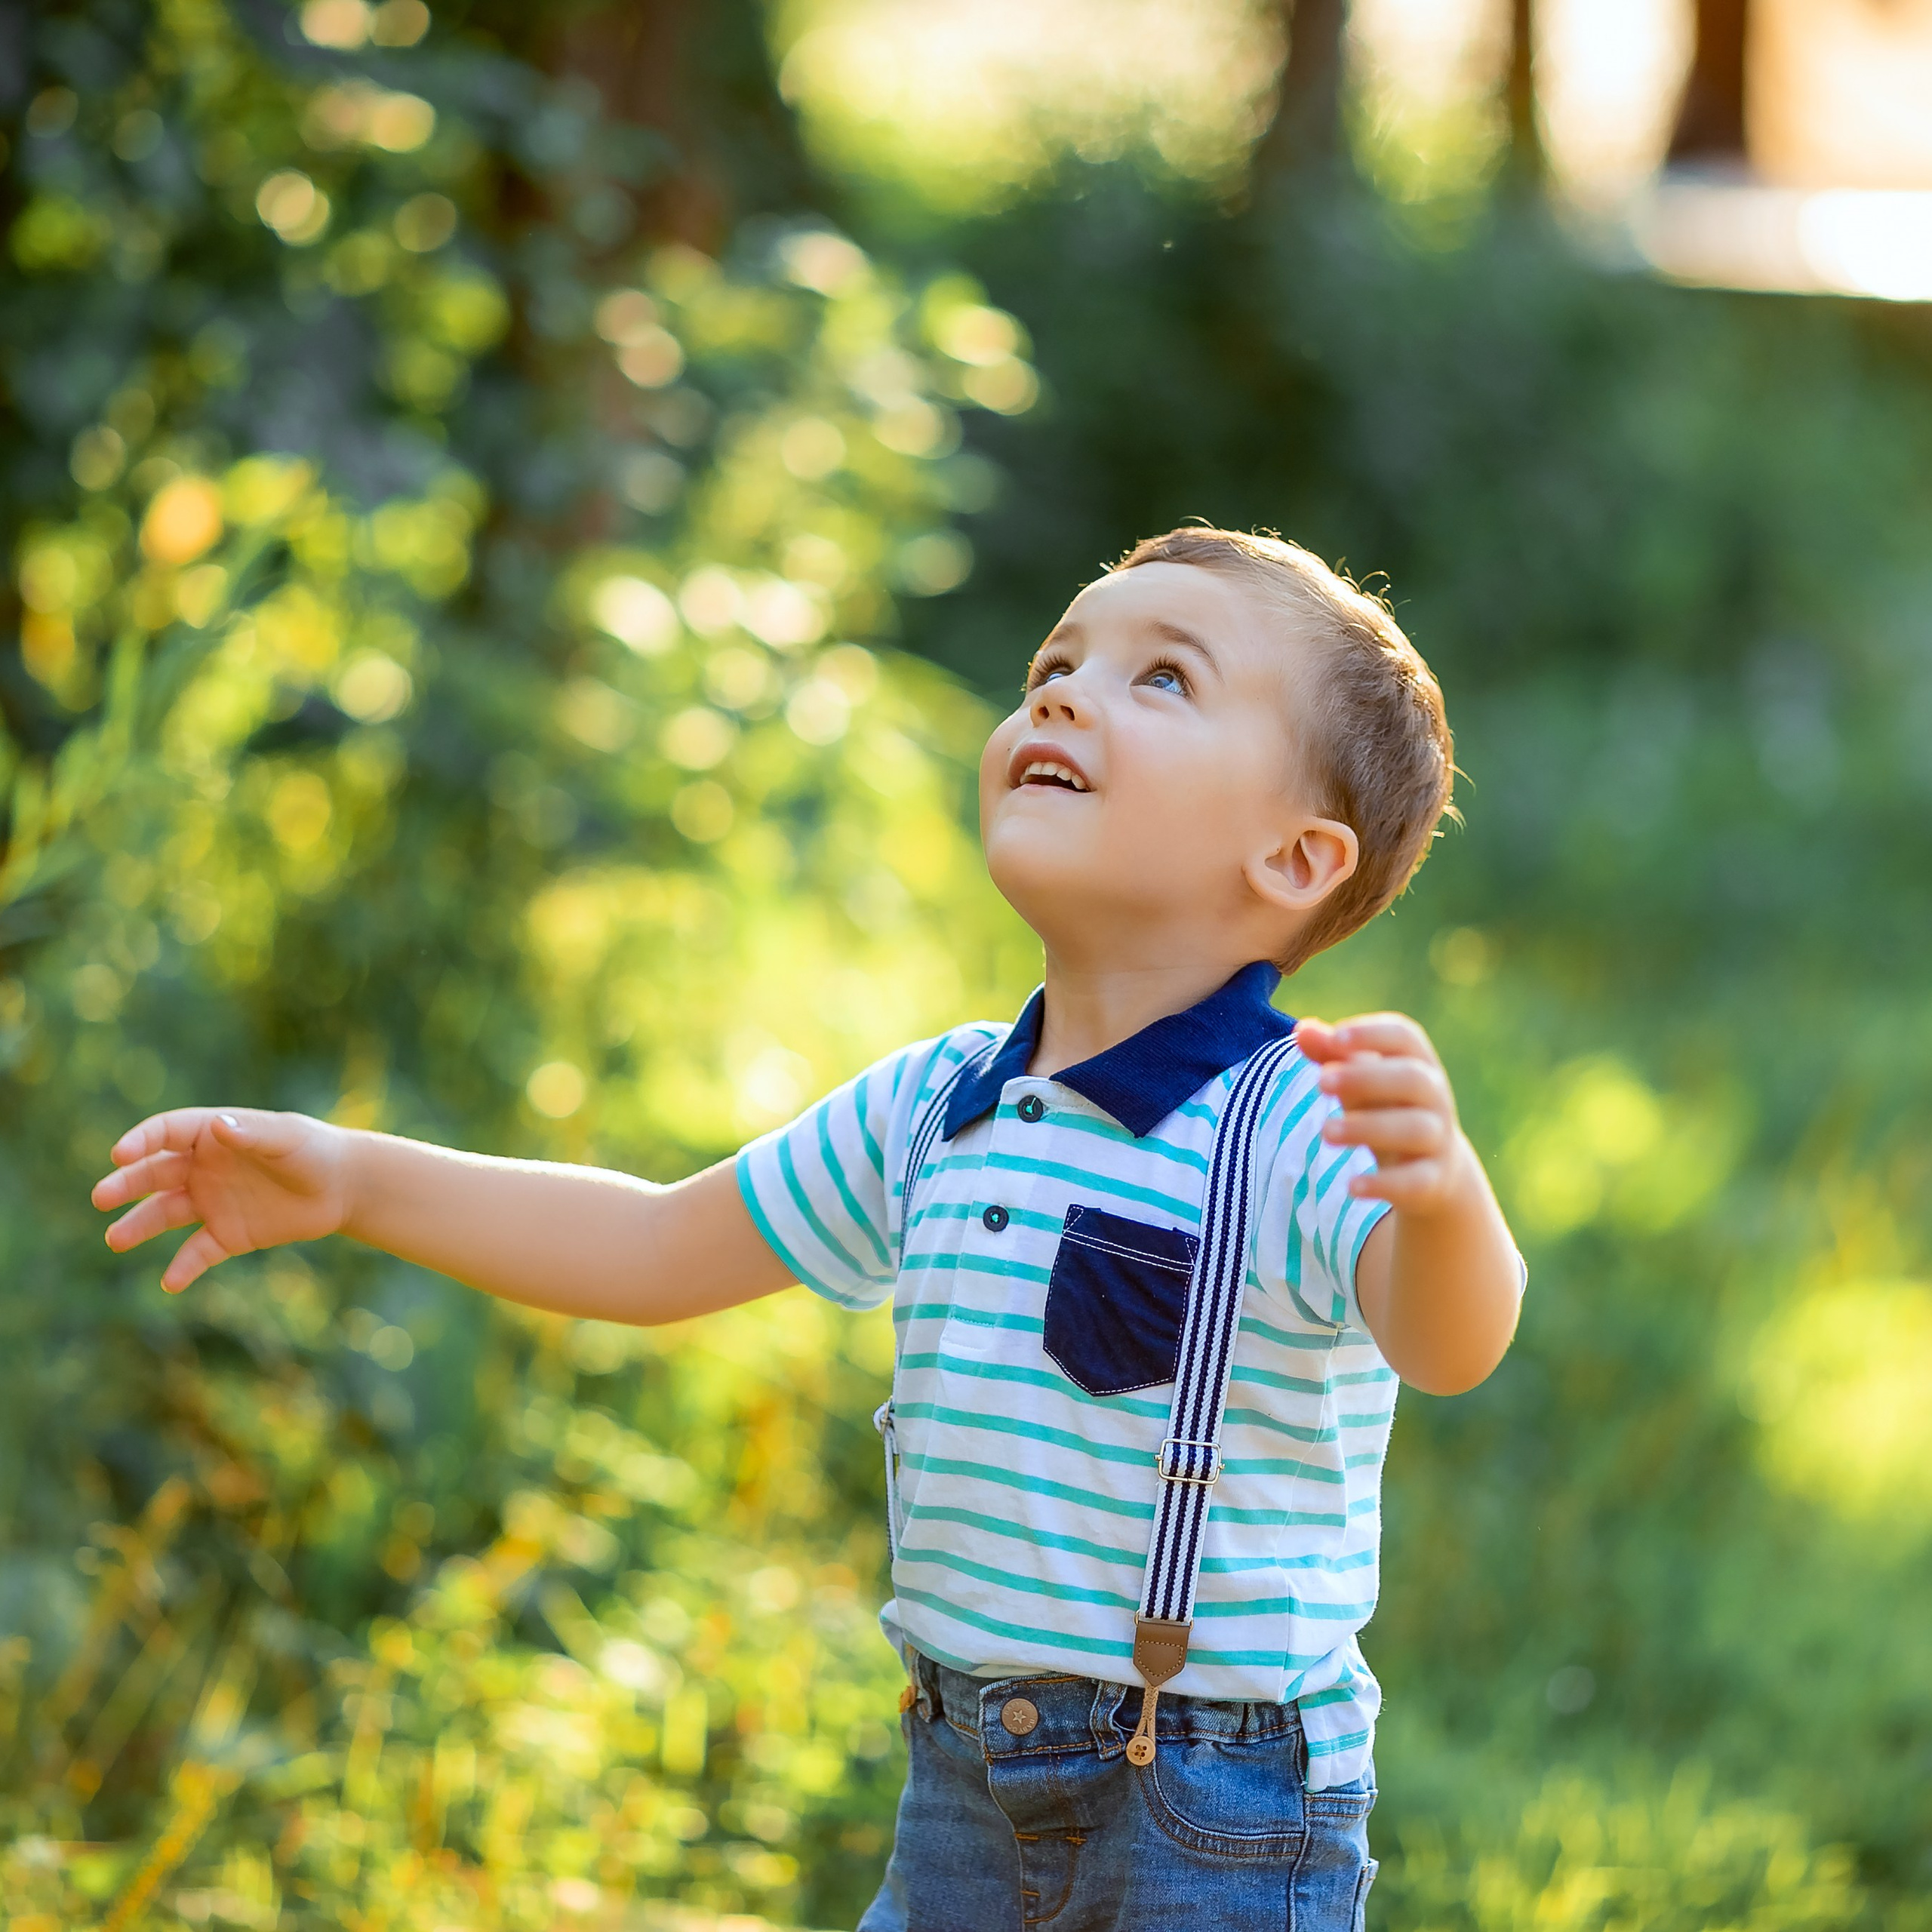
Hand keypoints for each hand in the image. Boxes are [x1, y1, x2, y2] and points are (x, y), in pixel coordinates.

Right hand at [91, 1108, 353, 1292]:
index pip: (167, 1132)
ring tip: (115, 1239)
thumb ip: (252, 1134)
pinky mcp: (227, 1235)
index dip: (141, 1140)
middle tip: (101, 1197)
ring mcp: (212, 1202)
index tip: (120, 1154)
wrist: (344, 1187)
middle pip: (154, 1174)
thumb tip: (216, 1126)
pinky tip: (171, 1282)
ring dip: (139, 1226)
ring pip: (165, 1214)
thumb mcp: (287, 1139)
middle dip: (126, 1184)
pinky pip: (197, 1253)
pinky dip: (184, 1267)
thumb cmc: (314, 1152)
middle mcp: (204, 1168)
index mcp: (213, 1135)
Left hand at [1297, 1012, 1474, 1217]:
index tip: (1336, 1038)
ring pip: (1415, 1128)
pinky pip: (1416, 1181)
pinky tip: (1351, 1186)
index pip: (1405, 1037)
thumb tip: (1302, 1030)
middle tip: (1320, 1082)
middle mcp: (1436, 1097)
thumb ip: (1332, 1055)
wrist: (1435, 1170)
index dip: (1372, 1034)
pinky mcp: (1434, 1179)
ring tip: (1325, 1132)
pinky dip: (1385, 1184)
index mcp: (1418, 1063)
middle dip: (1366, 1078)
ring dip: (1368, 1128)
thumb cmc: (1387, 1109)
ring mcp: (1439, 1139)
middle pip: (1412, 1079)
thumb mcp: (1360, 1081)